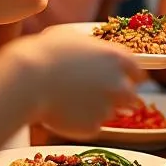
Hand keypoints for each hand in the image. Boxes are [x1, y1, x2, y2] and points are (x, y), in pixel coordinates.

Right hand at [9, 29, 143, 140]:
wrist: (28, 81)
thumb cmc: (44, 53)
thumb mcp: (71, 38)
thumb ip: (89, 48)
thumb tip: (87, 50)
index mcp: (117, 58)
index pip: (137, 71)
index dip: (129, 76)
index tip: (121, 79)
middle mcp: (118, 84)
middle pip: (131, 96)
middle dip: (119, 97)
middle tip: (98, 95)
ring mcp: (107, 108)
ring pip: (109, 112)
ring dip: (96, 109)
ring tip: (69, 100)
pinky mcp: (93, 127)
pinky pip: (91, 126)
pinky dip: (81, 122)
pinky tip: (63, 111)